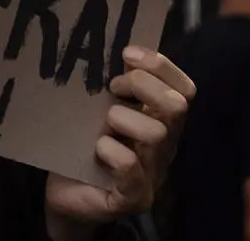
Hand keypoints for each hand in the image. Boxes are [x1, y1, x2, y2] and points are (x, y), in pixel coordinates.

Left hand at [44, 47, 194, 231]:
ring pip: (157, 133)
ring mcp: (153, 175)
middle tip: (113, 88)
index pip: (184, 89)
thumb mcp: (101, 108)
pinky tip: (98, 150)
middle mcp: (164, 147)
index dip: (160, 66)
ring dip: (123, 119)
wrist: (65, 193)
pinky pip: (131, 168)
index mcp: (162, 121)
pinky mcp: (133, 198)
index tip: (126, 54)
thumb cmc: (84, 144)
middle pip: (177, 106)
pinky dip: (112, 152)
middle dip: (142, 86)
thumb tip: (119, 52)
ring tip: (103, 124)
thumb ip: (117, 86)